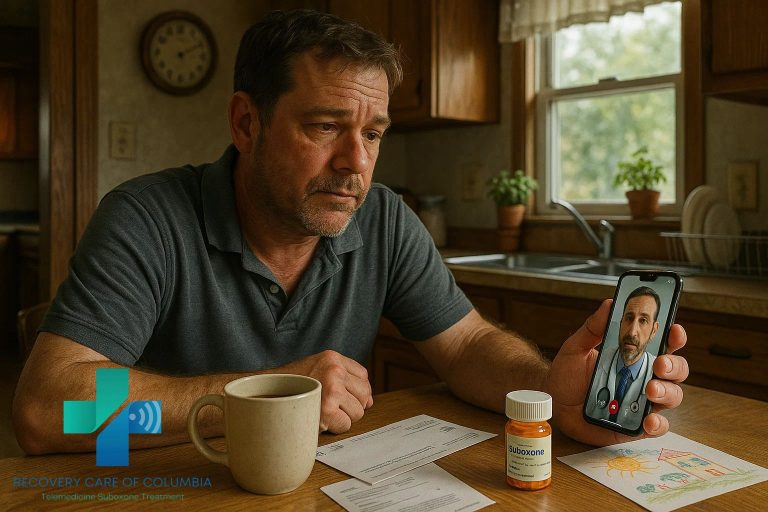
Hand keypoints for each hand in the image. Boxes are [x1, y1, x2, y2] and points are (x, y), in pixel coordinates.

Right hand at [281, 350, 372, 433]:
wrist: (265, 395)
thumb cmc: (291, 385)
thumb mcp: (317, 369)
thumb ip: (343, 378)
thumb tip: (370, 401)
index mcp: (332, 358)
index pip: (363, 375)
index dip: (357, 390)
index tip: (346, 398)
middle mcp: (334, 370)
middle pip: (365, 394)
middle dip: (352, 405)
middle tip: (333, 407)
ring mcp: (332, 389)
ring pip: (358, 411)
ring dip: (343, 417)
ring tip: (323, 412)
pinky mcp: (327, 409)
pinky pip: (346, 424)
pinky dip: (334, 427)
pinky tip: (320, 420)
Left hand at [546, 299, 688, 445]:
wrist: (553, 403)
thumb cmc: (567, 374)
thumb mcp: (575, 348)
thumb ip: (593, 328)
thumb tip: (609, 304)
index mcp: (634, 355)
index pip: (663, 344)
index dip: (674, 337)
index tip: (674, 330)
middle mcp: (644, 377)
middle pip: (675, 370)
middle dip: (673, 365)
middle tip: (660, 364)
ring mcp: (642, 401)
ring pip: (671, 396)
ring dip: (666, 392)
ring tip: (650, 390)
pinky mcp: (636, 425)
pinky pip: (657, 426)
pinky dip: (657, 424)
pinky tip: (648, 420)